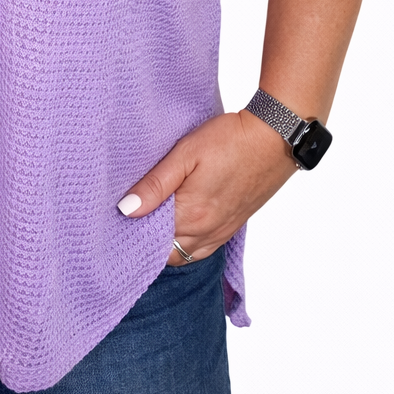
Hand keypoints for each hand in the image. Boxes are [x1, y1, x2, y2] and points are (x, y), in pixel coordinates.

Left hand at [117, 110, 296, 265]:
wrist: (274, 138)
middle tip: (132, 219)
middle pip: (167, 254)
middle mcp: (207, 231)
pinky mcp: (233, 226)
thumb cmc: (229, 140)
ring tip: (152, 221)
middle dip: (148, 242)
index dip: (133, 233)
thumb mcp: (185, 154)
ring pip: (186, 254)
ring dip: (168, 244)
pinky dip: (188, 243)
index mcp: (191, 215)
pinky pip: (204, 248)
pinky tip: (180, 223)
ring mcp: (223, 231)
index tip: (119, 219)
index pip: (151, 241)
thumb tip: (126, 209)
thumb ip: (155, 184)